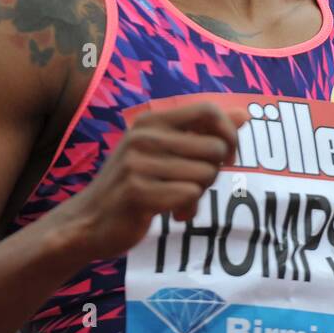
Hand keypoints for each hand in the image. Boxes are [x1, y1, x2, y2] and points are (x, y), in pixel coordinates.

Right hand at [52, 100, 246, 260]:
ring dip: (199, 194)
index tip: (225, 156)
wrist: (89, 221)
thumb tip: (244, 114)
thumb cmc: (134, 184)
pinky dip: (188, 209)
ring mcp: (138, 164)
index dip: (228, 134)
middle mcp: (143, 136)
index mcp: (151, 120)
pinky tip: (171, 215)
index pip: (209, 110)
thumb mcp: (164, 151)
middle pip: (214, 147)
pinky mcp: (137, 193)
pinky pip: (189, 195)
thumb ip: (202, 132)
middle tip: (191, 185)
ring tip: (177, 200)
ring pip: (205, 174)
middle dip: (214, 172)